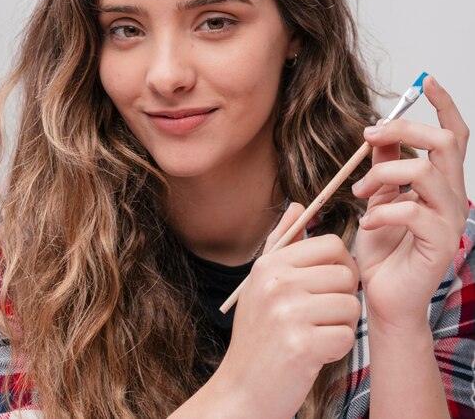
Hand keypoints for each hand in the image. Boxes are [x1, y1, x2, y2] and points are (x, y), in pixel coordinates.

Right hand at [215, 202, 360, 418]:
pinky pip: (347, 336)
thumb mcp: (261, 283)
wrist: (242, 389)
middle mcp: (277, 283)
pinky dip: (337, 348)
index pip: (331, 243)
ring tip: (316, 334)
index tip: (332, 284)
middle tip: (323, 315)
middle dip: (343, 297)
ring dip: (342, 325)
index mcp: (270, 265)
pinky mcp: (302, 345)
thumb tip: (298, 205)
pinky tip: (315, 353)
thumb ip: (281, 242)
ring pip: (351, 305)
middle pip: (346, 274)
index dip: (341, 264)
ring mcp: (289, 313)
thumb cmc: (257, 334)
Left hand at [353, 75, 468, 329]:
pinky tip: (368, 221)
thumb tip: (378, 134)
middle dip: (404, 130)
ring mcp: (450, 220)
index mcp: (441, 183)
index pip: (454, 135)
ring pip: (425, 172)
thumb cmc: (383, 248)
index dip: (444, 105)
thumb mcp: (378, 197)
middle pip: (443, 142)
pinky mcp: (440, 243)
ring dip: (383, 175)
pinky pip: (412, 210)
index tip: (425, 81)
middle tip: (369, 136)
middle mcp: (453, 197)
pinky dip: (382, 210)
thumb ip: (384, 166)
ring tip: (360, 192)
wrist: (383, 295)